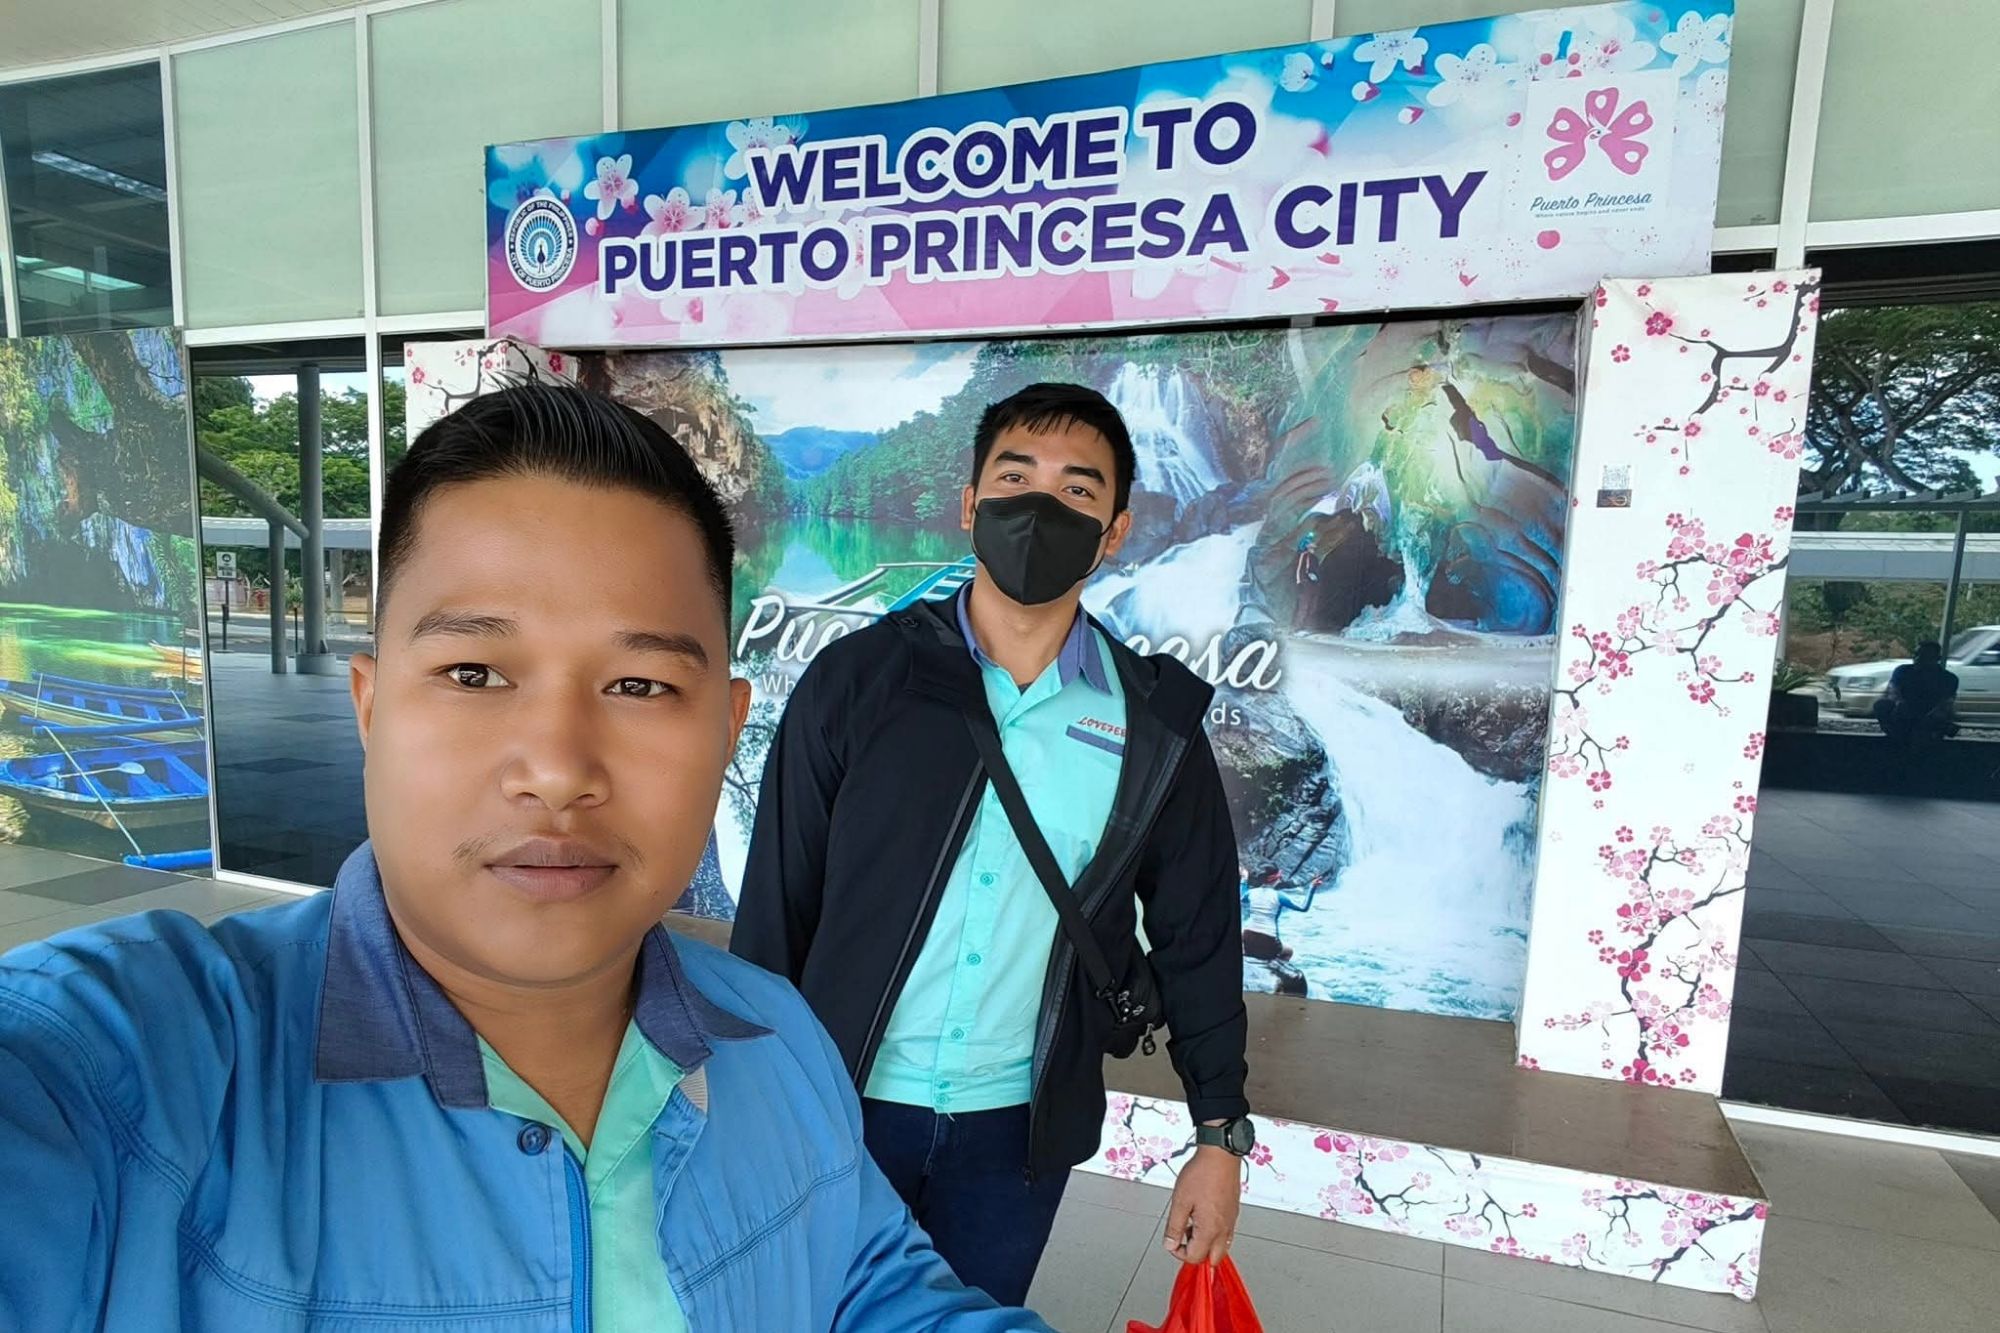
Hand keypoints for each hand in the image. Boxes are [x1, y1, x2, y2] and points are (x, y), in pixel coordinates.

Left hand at [1164, 1144, 1241, 1265]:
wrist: (1220, 1155)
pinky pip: (1225, 1233)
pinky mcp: (1233, 1212)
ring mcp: (1231, 1221)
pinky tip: (1202, 1216)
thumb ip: (1174, 1227)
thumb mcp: (1180, 1201)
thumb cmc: (1202, 1173)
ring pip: (1220, 1246)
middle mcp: (1224, 1229)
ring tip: (1191, 1224)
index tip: (1172, 1241)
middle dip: (1195, 1253)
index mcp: (1210, 1230)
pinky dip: (1213, 1233)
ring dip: (1205, 1243)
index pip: (1195, 1257)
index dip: (1179, 1252)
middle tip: (1183, 1238)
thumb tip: (1170, 1244)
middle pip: (1212, 1258)